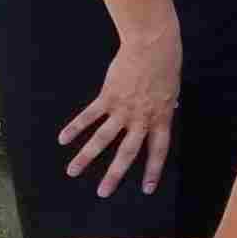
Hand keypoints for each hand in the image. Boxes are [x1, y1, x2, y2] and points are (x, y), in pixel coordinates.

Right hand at [58, 23, 181, 199]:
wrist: (152, 44)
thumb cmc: (166, 63)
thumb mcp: (172, 88)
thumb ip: (168, 104)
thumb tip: (171, 109)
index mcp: (161, 118)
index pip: (158, 151)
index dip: (153, 170)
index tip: (147, 189)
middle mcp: (141, 119)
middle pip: (127, 153)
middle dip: (114, 175)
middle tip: (103, 192)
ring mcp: (122, 109)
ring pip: (102, 139)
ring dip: (86, 157)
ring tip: (72, 171)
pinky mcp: (107, 97)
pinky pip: (89, 116)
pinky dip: (75, 127)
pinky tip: (64, 139)